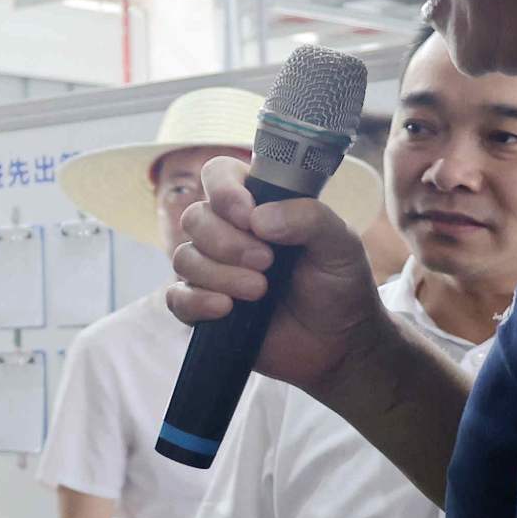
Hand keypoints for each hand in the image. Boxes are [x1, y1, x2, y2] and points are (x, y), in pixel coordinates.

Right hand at [166, 155, 395, 397]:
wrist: (340, 342)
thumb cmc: (340, 285)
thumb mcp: (339, 243)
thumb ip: (309, 217)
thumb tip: (257, 219)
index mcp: (257, 206)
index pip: (218, 174)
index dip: (224, 190)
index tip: (248, 215)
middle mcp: (228, 233)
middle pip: (195, 218)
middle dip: (227, 242)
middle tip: (267, 263)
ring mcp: (213, 271)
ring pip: (184, 257)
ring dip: (220, 274)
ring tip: (259, 291)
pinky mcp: (204, 308)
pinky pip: (176, 298)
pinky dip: (197, 301)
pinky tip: (227, 309)